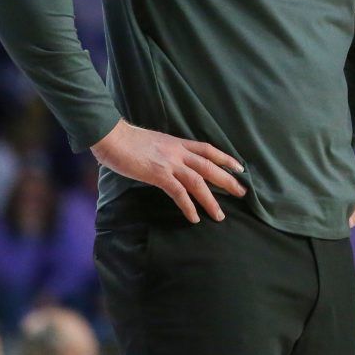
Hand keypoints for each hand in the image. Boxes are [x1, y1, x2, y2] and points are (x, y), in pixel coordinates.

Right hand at [90, 120, 245, 223]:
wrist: (112, 136)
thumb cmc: (127, 140)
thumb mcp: (154, 142)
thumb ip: (166, 152)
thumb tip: (169, 162)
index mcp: (178, 142)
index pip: (208, 149)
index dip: (225, 158)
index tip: (239, 168)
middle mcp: (178, 152)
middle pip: (210, 166)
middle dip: (227, 180)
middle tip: (242, 192)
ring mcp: (169, 163)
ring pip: (198, 181)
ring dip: (211, 200)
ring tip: (219, 215)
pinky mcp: (158, 174)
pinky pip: (179, 192)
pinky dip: (188, 206)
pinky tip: (194, 217)